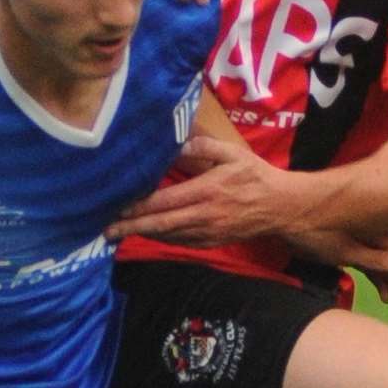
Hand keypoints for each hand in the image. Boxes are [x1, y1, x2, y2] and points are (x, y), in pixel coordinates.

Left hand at [105, 137, 295, 245]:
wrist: (281, 207)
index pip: (165, 201)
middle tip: (106, 230)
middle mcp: (204, 215)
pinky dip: (161, 239)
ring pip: (168, 236)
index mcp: (206, 192)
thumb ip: (204, 147)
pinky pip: (181, 242)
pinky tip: (146, 234)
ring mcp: (208, 232)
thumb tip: (175, 144)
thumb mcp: (233, 153)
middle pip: (161, 224)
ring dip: (142, 235)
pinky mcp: (211, 242)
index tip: (117, 206)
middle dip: (131, 227)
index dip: (139, 207)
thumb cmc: (255, 176)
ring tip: (117, 233)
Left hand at [284, 229, 387, 320]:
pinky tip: (383, 297)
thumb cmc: (313, 230)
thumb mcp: (345, 249)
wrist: (284, 214)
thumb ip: (376, 258)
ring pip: (383, 267)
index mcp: (377, 233)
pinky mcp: (349, 246)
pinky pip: (370, 265)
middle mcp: (373, 236)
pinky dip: (378, 281)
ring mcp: (361, 241)